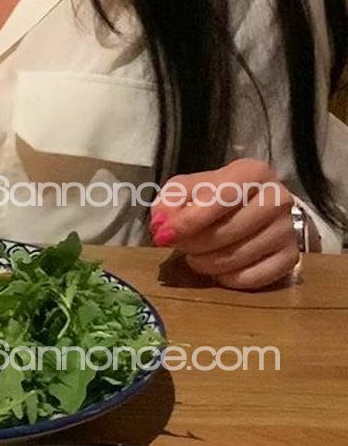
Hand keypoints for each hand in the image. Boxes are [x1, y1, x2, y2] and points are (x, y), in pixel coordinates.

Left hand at [149, 159, 302, 289]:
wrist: (258, 208)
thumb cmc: (220, 195)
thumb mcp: (192, 187)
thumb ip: (172, 199)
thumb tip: (160, 221)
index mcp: (254, 172)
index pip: (220, 198)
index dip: (188, 219)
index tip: (162, 235)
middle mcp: (278, 198)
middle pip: (228, 230)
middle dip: (195, 243)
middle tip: (179, 246)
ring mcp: (287, 230)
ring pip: (239, 256)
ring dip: (207, 262)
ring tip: (195, 256)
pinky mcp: (291, 258)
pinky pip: (254, 278)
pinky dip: (228, 278)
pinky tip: (217, 270)